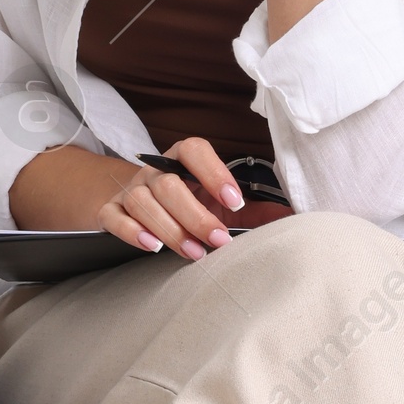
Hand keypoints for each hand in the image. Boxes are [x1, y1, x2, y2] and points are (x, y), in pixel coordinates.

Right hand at [99, 136, 245, 259]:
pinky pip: (114, 217)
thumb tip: (292, 216)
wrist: (138, 207)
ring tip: (194, 253)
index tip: (236, 202)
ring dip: (171, 229)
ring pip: (143, 202)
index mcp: (182, 159)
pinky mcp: (110, 211)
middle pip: (170, 184)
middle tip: (220, 241)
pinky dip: (131, 231)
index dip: (214, 173)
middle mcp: (154, 171)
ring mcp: (130, 190)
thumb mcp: (219, 203)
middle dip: (196, 216)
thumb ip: (254, 210)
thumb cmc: (189, 203)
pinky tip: (152, 246)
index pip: (194, 150)